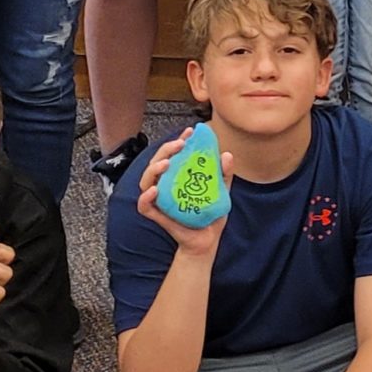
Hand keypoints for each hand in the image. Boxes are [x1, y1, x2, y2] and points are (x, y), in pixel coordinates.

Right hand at [134, 127, 230, 255]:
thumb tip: (227, 155)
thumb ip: (224, 174)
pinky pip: (144, 206)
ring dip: (154, 169)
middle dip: (166, 150)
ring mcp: (160, 200)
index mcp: (179, 176)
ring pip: (146, 181)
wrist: (207, 240)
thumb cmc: (210, 212)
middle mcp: (166, 185)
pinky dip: (146, 197)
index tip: (191, 131)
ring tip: (166, 163)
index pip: (174, 154)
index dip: (179, 140)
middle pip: (158, 163)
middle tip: (180, 144)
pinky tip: (155, 190)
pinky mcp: (157, 215)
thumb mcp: (222, 190)